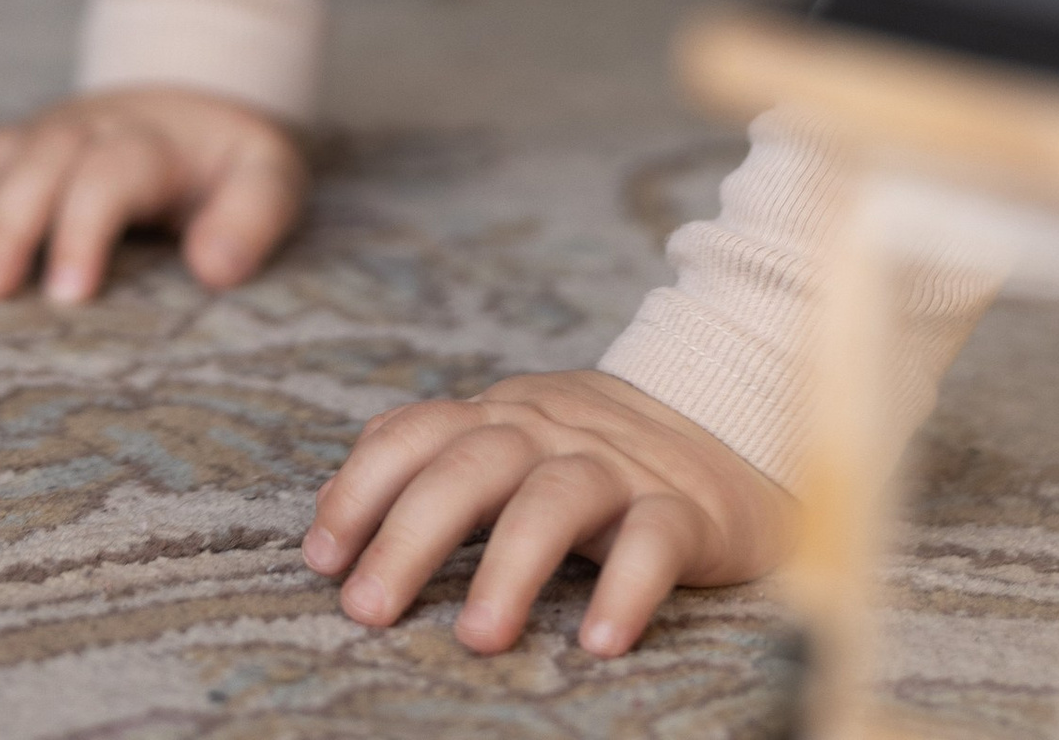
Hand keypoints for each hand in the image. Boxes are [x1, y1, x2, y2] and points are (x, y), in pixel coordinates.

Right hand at [0, 88, 305, 305]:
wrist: (194, 92)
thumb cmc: (228, 160)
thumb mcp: (268, 176)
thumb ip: (252, 217)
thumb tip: (216, 269)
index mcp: (149, 140)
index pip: (110, 173)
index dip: (86, 227)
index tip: (68, 294)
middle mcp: (83, 130)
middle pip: (37, 166)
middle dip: (4, 225)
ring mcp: (38, 135)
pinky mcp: (8, 148)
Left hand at [304, 366, 793, 658]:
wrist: (735, 426)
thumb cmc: (596, 456)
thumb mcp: (512, 442)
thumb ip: (432, 464)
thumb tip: (326, 516)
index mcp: (504, 416)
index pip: (418, 432)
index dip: (362, 487)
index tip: (322, 557)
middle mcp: (554, 431)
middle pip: (473, 465)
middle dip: (410, 535)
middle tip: (368, 610)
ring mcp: (622, 467)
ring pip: (556, 499)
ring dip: (509, 566)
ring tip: (476, 637)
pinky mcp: (689, 508)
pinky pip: (655, 541)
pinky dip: (625, 588)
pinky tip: (598, 642)